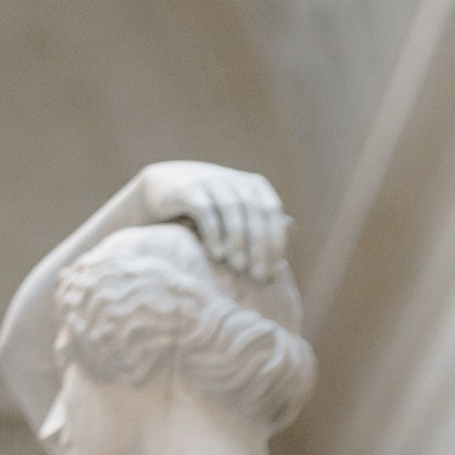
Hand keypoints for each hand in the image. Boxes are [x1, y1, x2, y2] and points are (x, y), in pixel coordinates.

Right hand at [136, 163, 289, 281]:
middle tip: (258, 275)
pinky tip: (217, 254)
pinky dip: (214, 233)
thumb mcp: (237, 214)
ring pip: (232, 210)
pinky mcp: (188, 189)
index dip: (275, 240)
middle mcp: (233, 179)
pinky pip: (206, 211)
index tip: (274, 269)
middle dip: (259, 246)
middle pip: (254, 211)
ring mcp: (210, 181)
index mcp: (253, 185)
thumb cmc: (208, 210)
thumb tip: (291, 228)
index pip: (272, 211)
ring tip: (239, 268)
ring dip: (238, 242)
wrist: (163, 191)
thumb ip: (261, 221)